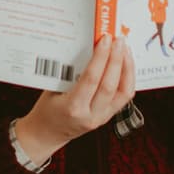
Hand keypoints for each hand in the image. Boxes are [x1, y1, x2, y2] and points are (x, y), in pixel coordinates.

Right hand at [15, 35, 134, 165]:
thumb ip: (70, 71)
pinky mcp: (108, 117)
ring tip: (124, 49)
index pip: (91, 79)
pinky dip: (127, 78)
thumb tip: (88, 45)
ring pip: (124, 92)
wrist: (47, 134)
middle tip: (118, 39)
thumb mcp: (52, 88)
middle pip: (110, 85)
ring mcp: (102, 118)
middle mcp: (90, 115)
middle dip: (116, 59)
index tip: (105, 39)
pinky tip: (125, 64)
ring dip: (127, 67)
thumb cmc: (46, 109)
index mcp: (72, 108)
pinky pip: (124, 96)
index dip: (101, 57)